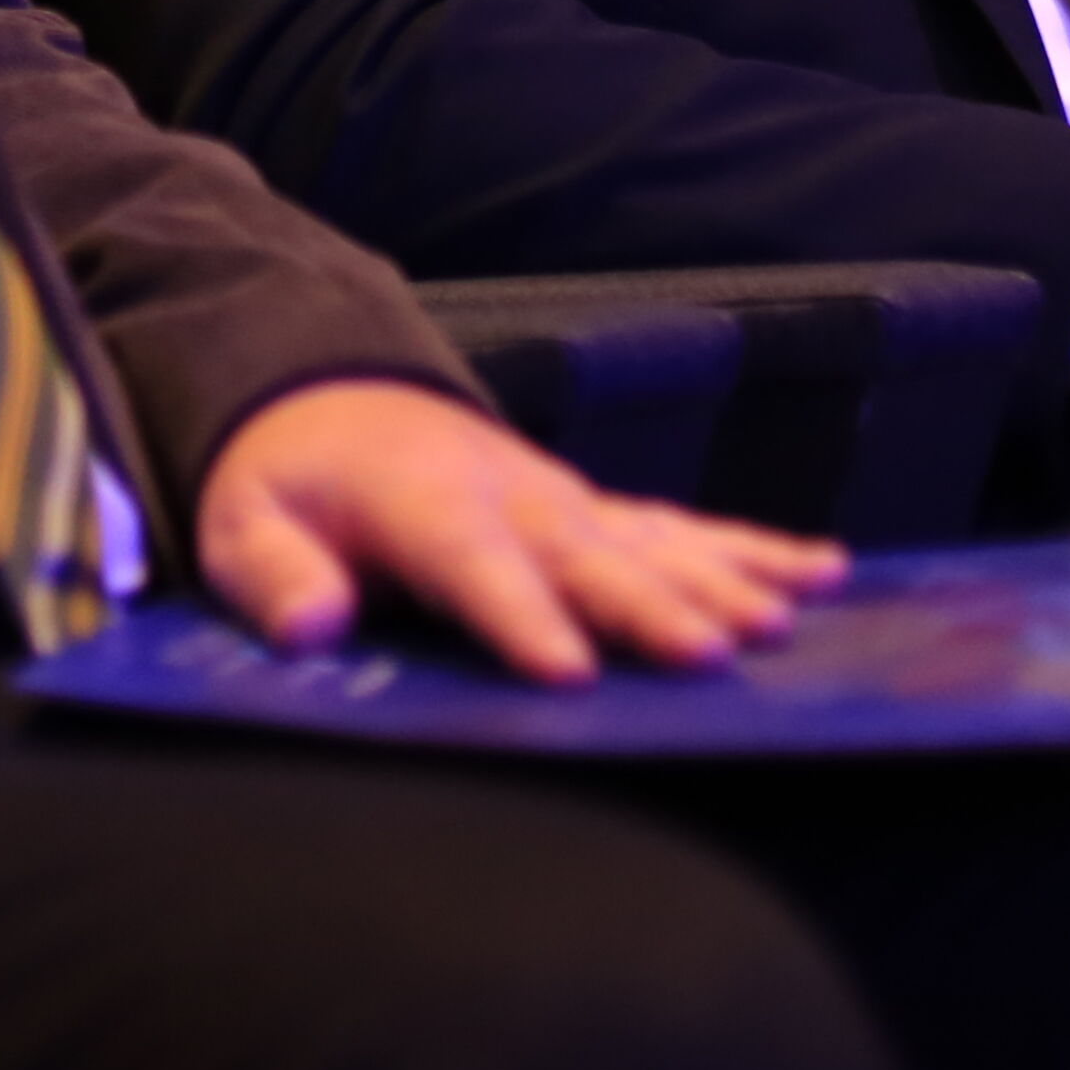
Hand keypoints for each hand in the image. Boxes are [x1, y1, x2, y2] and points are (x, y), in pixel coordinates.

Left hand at [197, 378, 840, 682]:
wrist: (327, 397)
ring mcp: (565, 498)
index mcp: (423, 504)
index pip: (475, 564)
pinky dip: (755, 548)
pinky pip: (684, 528)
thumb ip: (276, 576)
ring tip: (788, 620)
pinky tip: (826, 573)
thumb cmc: (286, 483)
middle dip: (653, 606)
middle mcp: (513, 496)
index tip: (568, 673)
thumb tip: (311, 626)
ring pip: (656, 538)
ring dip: (724, 579)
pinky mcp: (595, 508)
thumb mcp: (243, 525)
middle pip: (591, 554)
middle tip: (715, 655)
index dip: (521, 617)